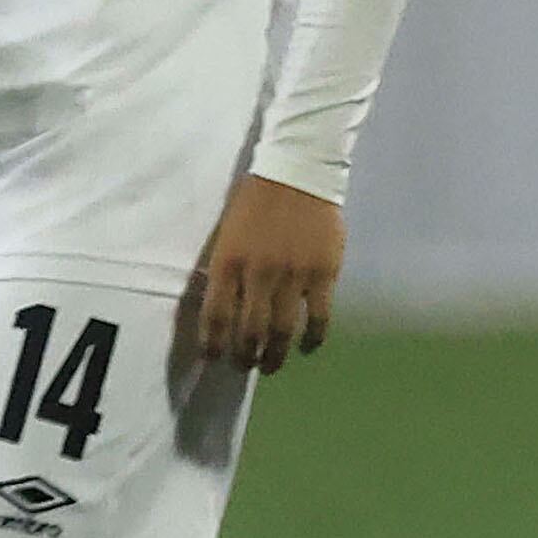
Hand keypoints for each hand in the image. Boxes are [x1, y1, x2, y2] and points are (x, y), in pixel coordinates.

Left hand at [193, 178, 342, 373]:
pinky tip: (307, 347)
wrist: (299, 172)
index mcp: (229, 261)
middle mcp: (259, 273)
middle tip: (244, 365)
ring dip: (274, 356)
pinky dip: (312, 339)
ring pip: (282, 331)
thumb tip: (221, 310)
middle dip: (244, 357)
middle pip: (249, 332)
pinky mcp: (324, 274)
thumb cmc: (256, 201)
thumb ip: (225, 270)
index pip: (215, 317)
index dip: (213, 345)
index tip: (215, 358)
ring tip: (270, 365)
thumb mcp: (227, 233)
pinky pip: (318, 318)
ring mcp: (294, 275)